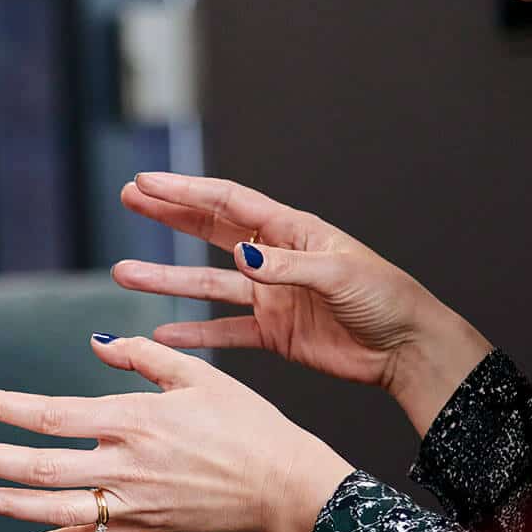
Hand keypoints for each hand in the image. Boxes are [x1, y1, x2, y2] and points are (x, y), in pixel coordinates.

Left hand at [0, 335, 354, 531]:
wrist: (285, 486)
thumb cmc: (248, 424)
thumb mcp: (198, 376)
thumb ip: (141, 357)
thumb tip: (95, 344)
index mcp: (134, 420)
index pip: (51, 416)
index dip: (4, 409)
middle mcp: (125, 466)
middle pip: (39, 467)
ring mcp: (133, 504)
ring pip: (54, 510)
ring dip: (4, 505)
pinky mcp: (144, 528)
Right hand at [115, 172, 492, 435]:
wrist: (407, 349)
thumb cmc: (386, 299)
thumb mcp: (338, 275)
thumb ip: (286, 267)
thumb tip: (241, 256)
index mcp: (292, 231)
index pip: (228, 202)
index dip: (185, 191)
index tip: (146, 182)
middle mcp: (275, 257)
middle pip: (210, 230)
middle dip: (169, 214)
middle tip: (129, 198)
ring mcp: (270, 294)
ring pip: (207, 282)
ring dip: (167, 278)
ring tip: (124, 274)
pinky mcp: (273, 331)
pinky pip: (223, 329)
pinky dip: (194, 331)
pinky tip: (162, 332)